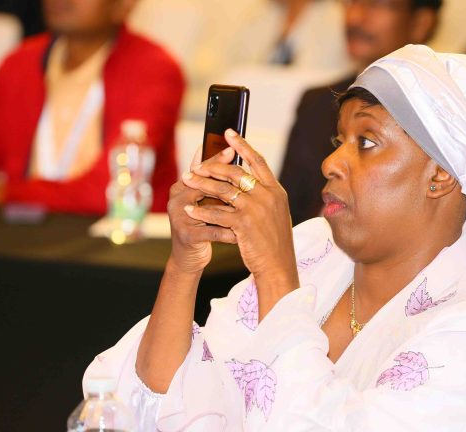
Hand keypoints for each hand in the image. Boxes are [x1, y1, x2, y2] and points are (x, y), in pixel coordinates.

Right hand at [166, 148, 236, 273]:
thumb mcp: (207, 202)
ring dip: (232, 207)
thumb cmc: (202, 225)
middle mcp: (177, 198)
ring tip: (252, 206)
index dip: (217, 159)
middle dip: (226, 178)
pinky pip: (214, 231)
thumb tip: (234, 156)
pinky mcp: (187, 235)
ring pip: (210, 206)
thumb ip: (216, 183)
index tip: (233, 149)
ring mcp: (180, 217)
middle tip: (245, 175)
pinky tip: (246, 232)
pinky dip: (231, 231)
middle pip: (203, 183)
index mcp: (182, 187)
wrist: (188, 257)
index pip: (200, 167)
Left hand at [182, 129, 299, 313]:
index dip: (242, 145)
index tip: (228, 132)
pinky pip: (217, 212)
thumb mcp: (275, 213)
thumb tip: (246, 180)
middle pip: (235, 172)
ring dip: (202, 184)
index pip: (258, 161)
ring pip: (223, 190)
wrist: (278, 265)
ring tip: (187, 180)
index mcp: (275, 191)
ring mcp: (256, 209)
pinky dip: (201, 209)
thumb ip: (264, 195)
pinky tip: (189, 207)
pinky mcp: (244, 224)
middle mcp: (267, 196)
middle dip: (212, 166)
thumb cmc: (274, 242)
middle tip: (196, 165)